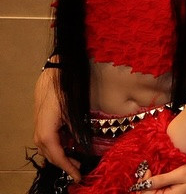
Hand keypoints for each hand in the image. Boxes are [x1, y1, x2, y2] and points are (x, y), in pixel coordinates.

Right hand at [33, 67, 80, 181]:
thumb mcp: (73, 112)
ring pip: (48, 148)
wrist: (55, 74)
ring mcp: (39, 128)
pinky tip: (68, 146)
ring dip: (61, 155)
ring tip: (75, 160)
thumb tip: (80, 145)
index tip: (78, 176)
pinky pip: (48, 140)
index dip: (68, 167)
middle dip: (64, 164)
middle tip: (79, 170)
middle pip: (51, 155)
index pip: (57, 155)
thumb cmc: (65, 91)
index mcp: (47, 132)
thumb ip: (75, 130)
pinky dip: (58, 146)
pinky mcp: (41, 123)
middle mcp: (39, 132)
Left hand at [132, 159, 185, 192]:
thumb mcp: (180, 174)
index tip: (147, 170)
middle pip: (148, 193)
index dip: (143, 184)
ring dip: (148, 181)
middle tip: (146, 169)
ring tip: (149, 170)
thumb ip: (161, 180)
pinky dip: (154, 180)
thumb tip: (144, 183)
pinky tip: (154, 172)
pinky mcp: (172, 188)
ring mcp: (170, 193)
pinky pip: (159, 187)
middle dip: (144, 182)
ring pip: (152, 190)